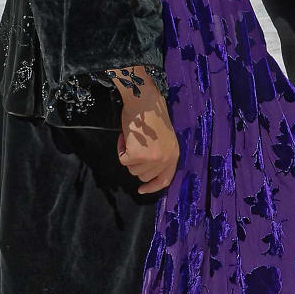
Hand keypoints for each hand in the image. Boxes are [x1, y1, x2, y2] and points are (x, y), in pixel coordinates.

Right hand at [110, 67, 177, 193]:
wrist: (146, 103)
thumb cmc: (153, 117)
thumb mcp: (164, 140)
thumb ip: (160, 155)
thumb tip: (146, 170)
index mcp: (174, 155)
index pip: (165, 180)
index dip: (153, 187)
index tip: (142, 190)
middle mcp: (165, 160)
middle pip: (143, 175)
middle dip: (136, 164)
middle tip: (135, 146)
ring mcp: (151, 159)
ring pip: (132, 169)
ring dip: (128, 155)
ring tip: (132, 138)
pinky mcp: (137, 156)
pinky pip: (122, 160)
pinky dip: (121, 149)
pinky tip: (125, 136)